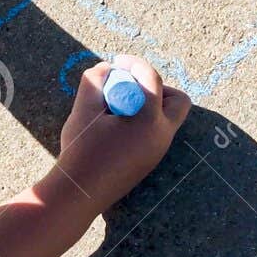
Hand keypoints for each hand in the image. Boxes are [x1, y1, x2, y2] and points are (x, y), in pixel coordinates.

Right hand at [54, 56, 191, 209]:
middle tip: (128, 86)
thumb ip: (95, 80)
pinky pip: (155, 131)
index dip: (135, 64)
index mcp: (150, 121)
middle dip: (155, 86)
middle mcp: (162, 136)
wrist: (79, 194)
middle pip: (177, 100)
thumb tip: (108, 69)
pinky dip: (142, 120)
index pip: (152, 79)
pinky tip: (114, 126)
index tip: (117, 62)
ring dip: (147, 103)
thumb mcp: (84, 109)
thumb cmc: (81, 150)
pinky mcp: (150, 160)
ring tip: (116, 107)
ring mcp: (158, 151)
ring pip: (166, 117)